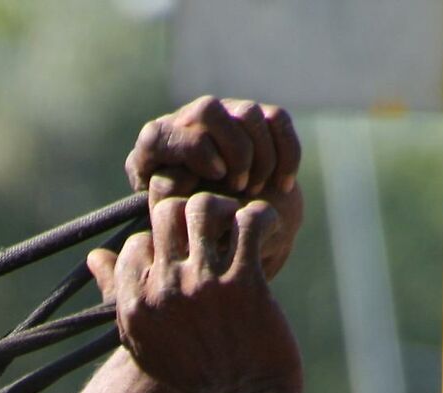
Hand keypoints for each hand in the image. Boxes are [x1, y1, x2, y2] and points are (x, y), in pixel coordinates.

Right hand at [87, 193, 301, 392]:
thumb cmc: (196, 376)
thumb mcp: (145, 344)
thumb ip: (120, 298)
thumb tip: (95, 256)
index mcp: (135, 308)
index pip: (136, 244)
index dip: (159, 245)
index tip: (183, 258)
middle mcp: (165, 292)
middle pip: (165, 214)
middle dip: (188, 216)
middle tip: (210, 230)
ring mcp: (205, 285)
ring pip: (204, 208)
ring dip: (223, 208)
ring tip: (235, 225)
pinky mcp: (245, 283)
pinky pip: (249, 223)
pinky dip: (261, 217)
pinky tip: (266, 230)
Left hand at [125, 97, 305, 278]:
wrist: (223, 228)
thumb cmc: (187, 231)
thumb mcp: (170, 227)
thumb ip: (168, 209)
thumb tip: (180, 190)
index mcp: (155, 145)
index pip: (164, 132)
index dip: (194, 151)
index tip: (216, 179)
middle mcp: (186, 122)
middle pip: (208, 110)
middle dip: (232, 150)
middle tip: (240, 188)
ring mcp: (222, 116)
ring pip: (247, 113)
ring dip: (261, 156)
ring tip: (256, 191)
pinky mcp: (256, 119)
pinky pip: (278, 120)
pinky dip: (287, 153)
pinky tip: (283, 186)